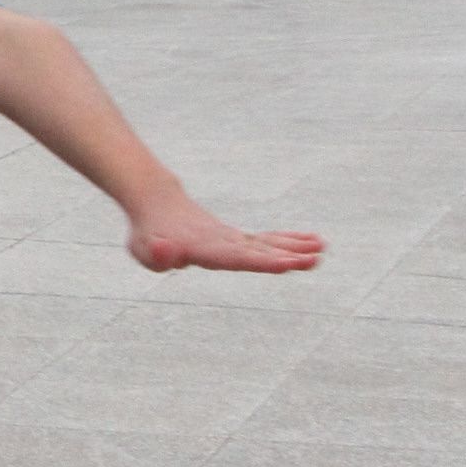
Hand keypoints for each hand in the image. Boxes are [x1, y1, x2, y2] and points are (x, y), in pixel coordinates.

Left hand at [127, 191, 321, 276]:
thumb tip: (166, 252)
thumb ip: (157, 255)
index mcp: (204, 248)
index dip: (262, 262)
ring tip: (322, 249)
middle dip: (286, 256)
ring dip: (294, 247)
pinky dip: (289, 240)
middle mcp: (223, 241)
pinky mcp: (237, 238)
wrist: (157, 202)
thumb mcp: (143, 249)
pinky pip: (266, 239)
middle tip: (314, 260)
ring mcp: (232, 237)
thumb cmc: (149, 235)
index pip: (236, 258)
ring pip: (267, 243)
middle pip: (259, 250)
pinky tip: (313, 242)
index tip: (286, 264)